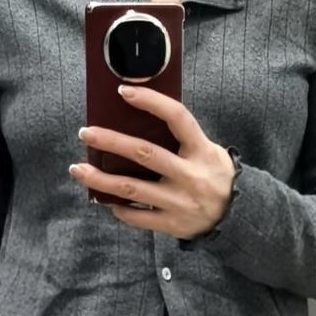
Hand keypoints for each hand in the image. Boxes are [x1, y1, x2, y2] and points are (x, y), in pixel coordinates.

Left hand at [69, 84, 235, 239]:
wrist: (238, 217)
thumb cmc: (216, 177)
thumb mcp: (209, 152)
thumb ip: (182, 140)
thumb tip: (138, 122)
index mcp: (201, 150)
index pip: (176, 117)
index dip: (151, 101)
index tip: (124, 92)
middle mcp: (190, 175)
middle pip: (143, 153)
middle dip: (110, 141)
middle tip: (86, 133)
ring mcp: (180, 201)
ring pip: (131, 189)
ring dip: (100, 179)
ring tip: (78, 169)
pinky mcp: (172, 223)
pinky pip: (137, 217)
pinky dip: (118, 208)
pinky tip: (105, 199)